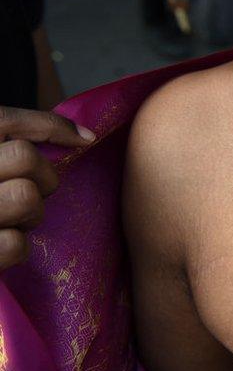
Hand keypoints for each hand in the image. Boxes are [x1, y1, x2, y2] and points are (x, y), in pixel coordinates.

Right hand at [0, 107, 94, 270]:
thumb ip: (11, 149)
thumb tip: (84, 137)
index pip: (4, 121)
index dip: (50, 125)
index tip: (87, 140)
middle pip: (23, 157)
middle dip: (43, 178)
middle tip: (31, 194)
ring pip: (26, 196)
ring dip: (30, 215)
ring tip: (11, 222)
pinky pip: (16, 244)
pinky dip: (15, 250)